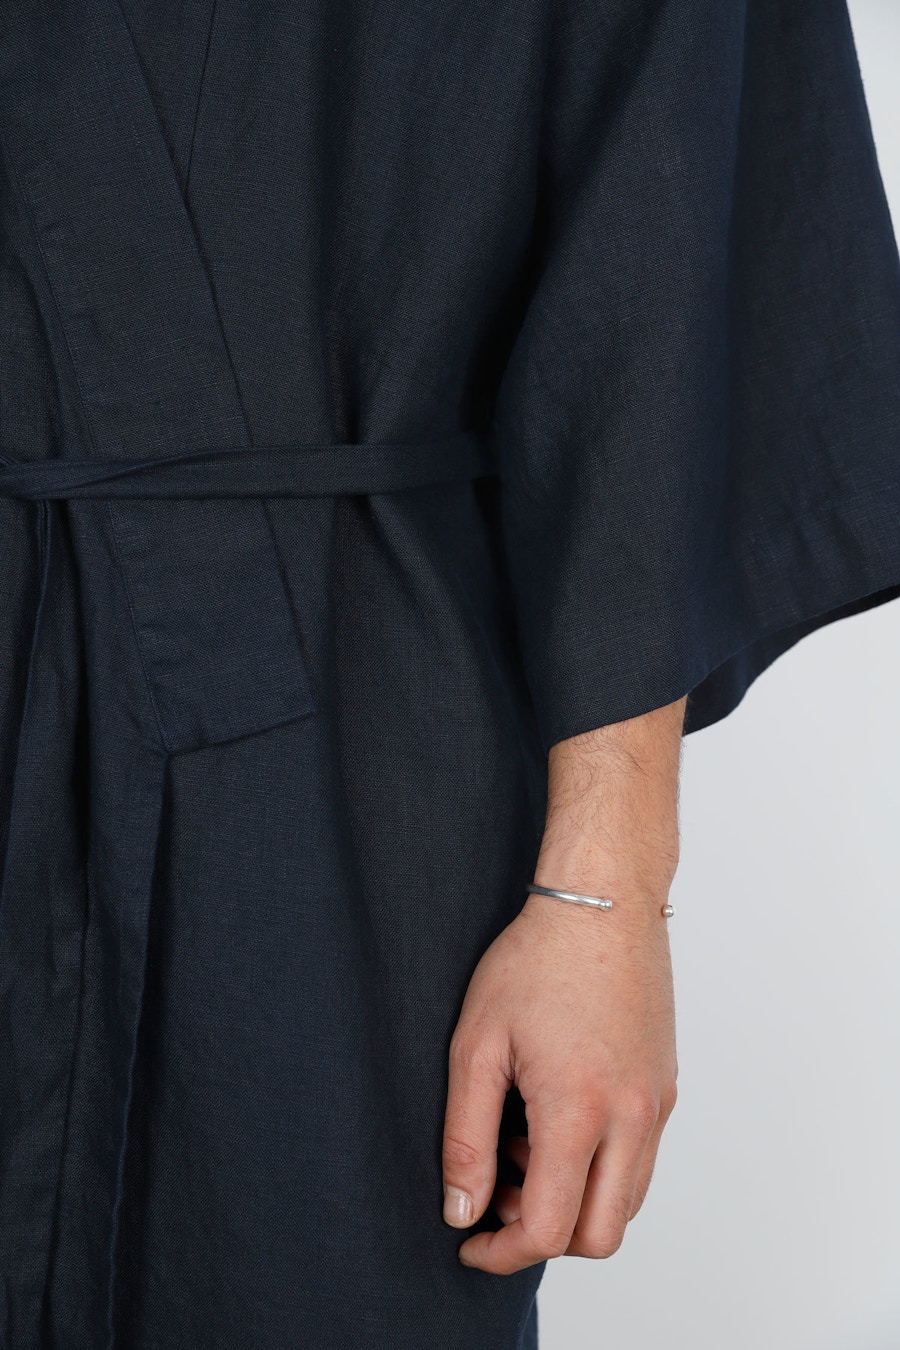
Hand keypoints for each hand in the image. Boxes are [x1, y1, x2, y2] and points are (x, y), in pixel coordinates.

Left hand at [441, 891, 677, 1272]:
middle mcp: (631, 1118)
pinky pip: (640, 1161)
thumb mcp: (477, 1044)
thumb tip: (461, 1210)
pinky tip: (554, 1118)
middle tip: (494, 1200)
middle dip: (542, 1238)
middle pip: (599, 1236)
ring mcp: (656, 1104)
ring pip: (625, 1203)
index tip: (467, 1241)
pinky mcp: (665, 1087)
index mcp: (578, 1111)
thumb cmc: (535, 960)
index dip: (499, 1252)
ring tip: (520, 1146)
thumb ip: (466, 1137)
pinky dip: (599, 1169)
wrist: (603, 901)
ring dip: (573, 1202)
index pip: (546, 1229)